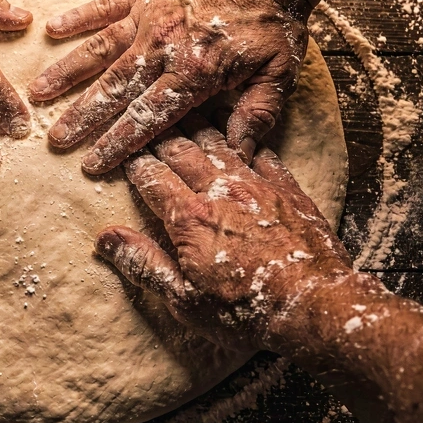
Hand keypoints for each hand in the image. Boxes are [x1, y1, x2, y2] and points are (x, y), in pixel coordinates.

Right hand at [28, 0, 309, 173]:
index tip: (91, 163)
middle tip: (54, 138)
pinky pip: (106, 6)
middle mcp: (163, 47)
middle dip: (82, 116)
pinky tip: (51, 29)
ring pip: (100, 50)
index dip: (118, 142)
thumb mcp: (278, 74)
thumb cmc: (273, 22)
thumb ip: (257, 114)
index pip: (148, 116)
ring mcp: (150, 18)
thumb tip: (238, 153)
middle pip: (115, 89)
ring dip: (68, 72)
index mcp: (194, 73)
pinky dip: (79, 17)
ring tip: (38, 92)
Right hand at [95, 114, 351, 350]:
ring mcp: (257, 186)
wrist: (317, 306)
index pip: (151, 176)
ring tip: (182, 109)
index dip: (132, 161)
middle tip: (144, 121)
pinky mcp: (287, 189)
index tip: (118, 150)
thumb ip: (145, 264)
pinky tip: (236, 130)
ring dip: (196, 124)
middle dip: (158, 133)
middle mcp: (220, 192)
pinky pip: (259, 151)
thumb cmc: (248, 312)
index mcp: (189, 218)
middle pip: (180, 149)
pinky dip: (241, 137)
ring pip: (218, 141)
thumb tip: (105, 238)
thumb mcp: (185, 301)